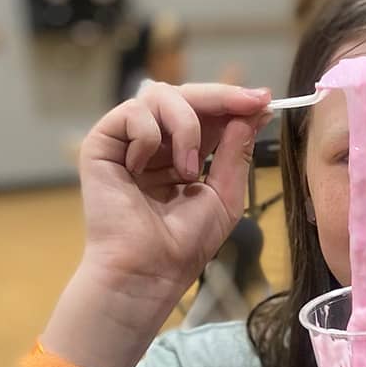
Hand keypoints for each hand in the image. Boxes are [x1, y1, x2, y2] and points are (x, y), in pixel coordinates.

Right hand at [76, 82, 270, 290]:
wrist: (148, 270)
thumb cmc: (183, 244)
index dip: (233, 103)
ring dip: (186, 126)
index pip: (207, 114)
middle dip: (220, 97)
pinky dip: (148, 135)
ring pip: (160, 96)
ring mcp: (127, 142)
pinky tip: (144, 168)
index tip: (263, 100)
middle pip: (185, 95)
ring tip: (188, 169)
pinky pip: (132, 113)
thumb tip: (253, 113)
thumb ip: (235, 153)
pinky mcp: (101, 144)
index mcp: (182, 155)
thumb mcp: (224, 196)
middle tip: (248, 103)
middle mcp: (154, 144)